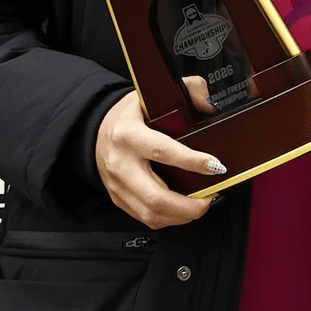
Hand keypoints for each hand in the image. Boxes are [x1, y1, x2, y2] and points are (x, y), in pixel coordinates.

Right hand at [94, 79, 224, 228]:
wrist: (95, 130)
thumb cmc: (127, 116)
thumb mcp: (151, 96)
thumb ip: (186, 92)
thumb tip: (209, 103)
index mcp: (128, 135)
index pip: (162, 151)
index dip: (192, 162)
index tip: (216, 166)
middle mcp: (121, 164)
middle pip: (156, 196)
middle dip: (190, 205)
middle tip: (212, 196)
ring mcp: (118, 186)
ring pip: (151, 214)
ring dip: (182, 215)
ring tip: (202, 204)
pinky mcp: (119, 199)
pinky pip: (146, 218)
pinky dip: (170, 218)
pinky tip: (184, 209)